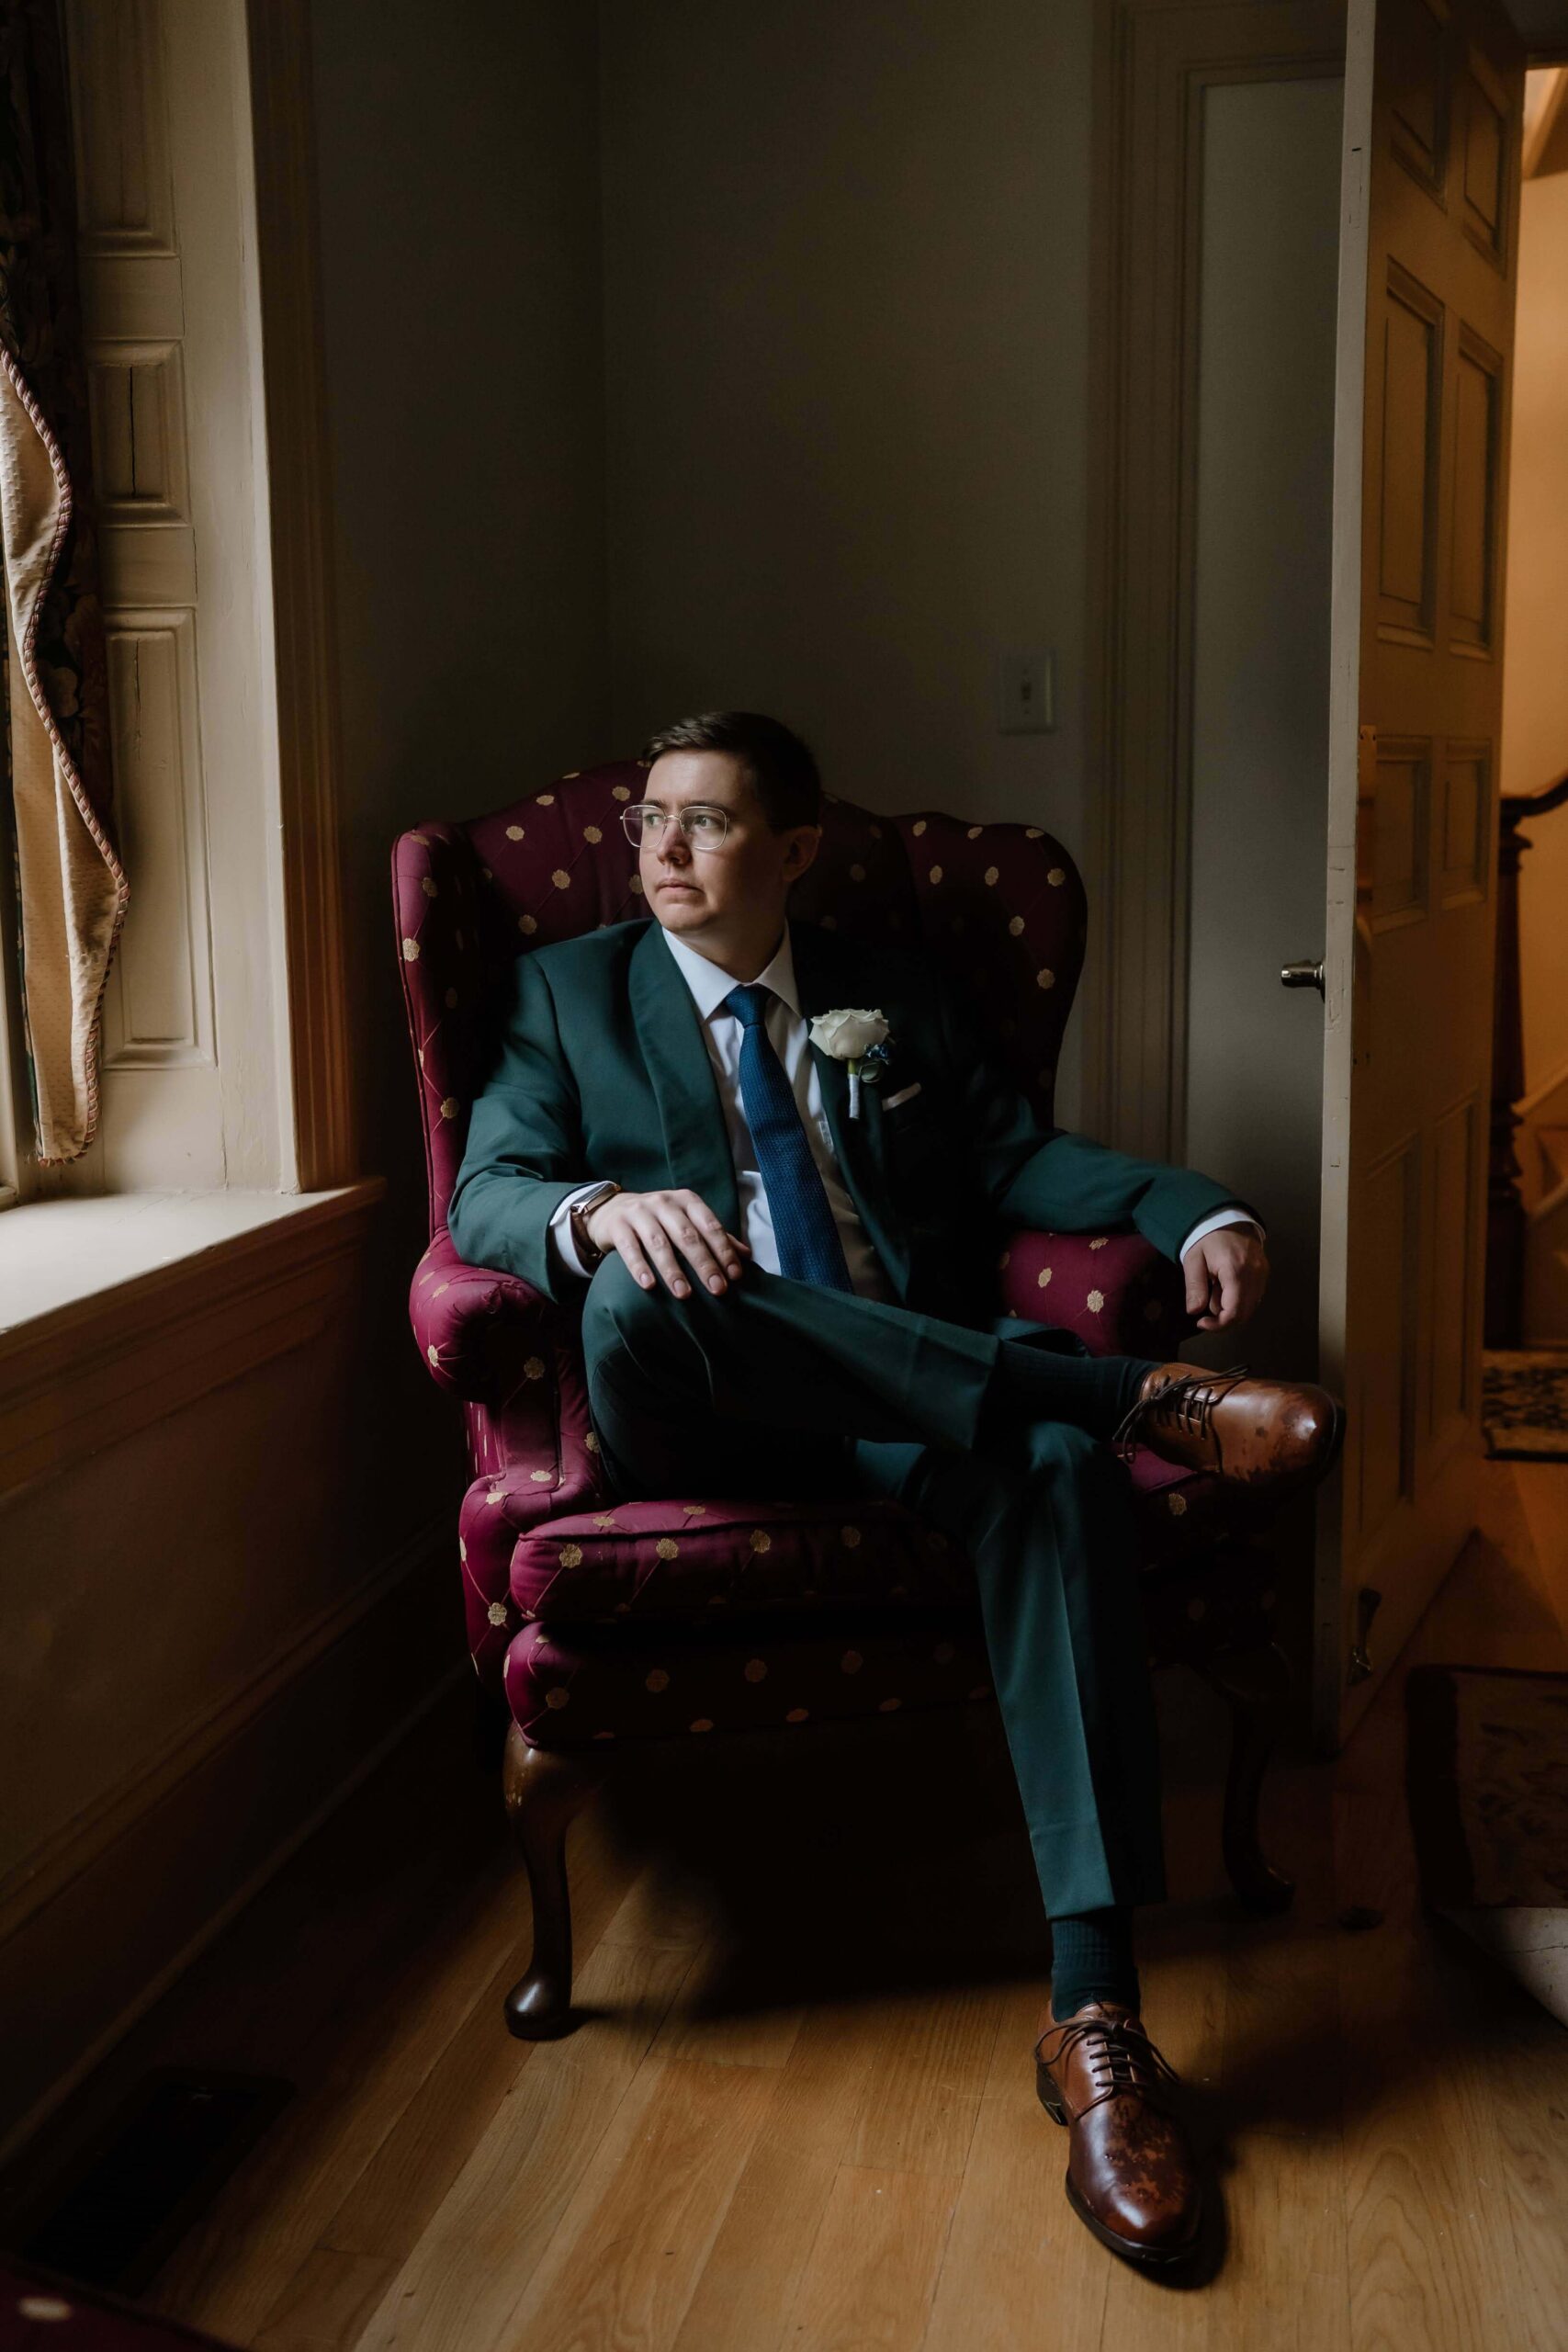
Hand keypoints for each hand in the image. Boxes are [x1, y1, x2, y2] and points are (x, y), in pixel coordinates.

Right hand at [587, 1188, 750, 1299]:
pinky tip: (649, 1285)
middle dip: (704, 1264)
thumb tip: (747, 1255)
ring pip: (659, 1243)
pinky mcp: (618, 1225)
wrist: (612, 1210)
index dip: (724, 1251)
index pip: (710, 1226)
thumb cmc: (659, 1220)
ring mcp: (639, 1212)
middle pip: (687, 1235)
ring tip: (684, 1294)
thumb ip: (714, 1237)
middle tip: (717, 1289)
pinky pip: (630, 1248)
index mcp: (687, 1201)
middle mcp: (664, 1203)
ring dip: (673, 1270)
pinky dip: (639, 1267)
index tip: (735, 1276)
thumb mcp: (687, 1221)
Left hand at [1181, 1222, 1266, 1330]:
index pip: (1233, 1311)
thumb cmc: (1206, 1238)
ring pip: (1250, 1307)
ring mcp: (1263, 1273)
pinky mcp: (1265, 1273)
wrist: (1226, 1218)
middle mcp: (1254, 1274)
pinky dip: (1240, 1300)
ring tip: (1215, 1289)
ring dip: (1231, 1308)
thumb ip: (1194, 1287)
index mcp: (1235, 1270)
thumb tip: (1194, 1311)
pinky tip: (1226, 1287)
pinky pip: (1254, 1297)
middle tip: (1205, 1310)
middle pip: (1244, 1314)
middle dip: (1223, 1319)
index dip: (1218, 1325)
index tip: (1201, 1323)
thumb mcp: (1193, 1260)